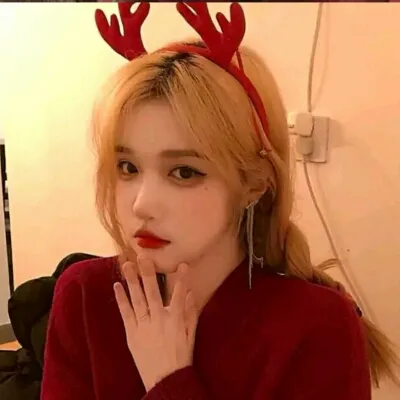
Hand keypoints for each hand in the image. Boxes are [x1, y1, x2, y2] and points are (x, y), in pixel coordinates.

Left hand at [114, 258, 197, 391]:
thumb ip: (191, 313)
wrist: (165, 381)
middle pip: (153, 292)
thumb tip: (191, 293)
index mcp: (175, 319)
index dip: (181, 278)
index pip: (179, 294)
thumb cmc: (180, 358)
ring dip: (131, 281)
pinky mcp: (132, 333)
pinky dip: (121, 299)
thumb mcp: (190, 336)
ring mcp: (143, 325)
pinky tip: (117, 286)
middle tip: (143, 257)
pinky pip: (126, 313)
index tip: (182, 264)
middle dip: (148, 273)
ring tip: (126, 265)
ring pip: (137, 299)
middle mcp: (158, 318)